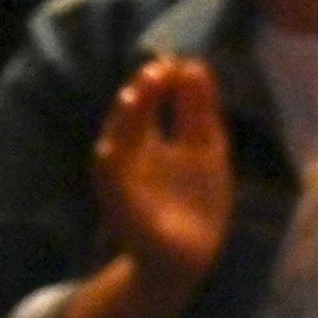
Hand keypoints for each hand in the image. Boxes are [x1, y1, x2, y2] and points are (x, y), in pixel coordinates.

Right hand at [91, 56, 234, 292]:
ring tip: (136, 95)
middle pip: (128, 120)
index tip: (173, 60)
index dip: (157, 83)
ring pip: (114, 148)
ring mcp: (125, 184)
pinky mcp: (124, 212)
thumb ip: (198, 111)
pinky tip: (112, 147)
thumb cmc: (195, 198)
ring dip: (123, 123)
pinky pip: (113, 188)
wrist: (189, 257)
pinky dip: (112, 167)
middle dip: (140, 94)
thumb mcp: (205, 147)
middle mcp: (132, 159)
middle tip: (157, 69)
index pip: (148, 105)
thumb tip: (193, 65)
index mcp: (150, 142)